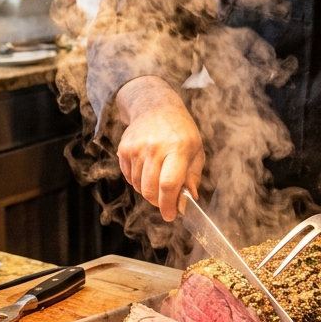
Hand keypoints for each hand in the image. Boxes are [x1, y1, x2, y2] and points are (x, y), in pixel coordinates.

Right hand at [116, 76, 204, 221]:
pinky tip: (146, 170)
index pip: (169, 184)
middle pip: (150, 189)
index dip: (168, 205)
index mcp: (178, 148)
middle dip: (158, 203)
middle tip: (165, 203)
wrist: (156, 106)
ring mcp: (137, 148)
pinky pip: (128, 177)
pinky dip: (137, 181)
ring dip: (147, 191)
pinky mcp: (124, 149)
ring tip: (157, 180)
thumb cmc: (181, 131)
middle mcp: (155, 148)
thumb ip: (192, 178)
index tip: (171, 215)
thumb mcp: (196, 151)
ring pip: (138, 186)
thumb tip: (186, 203)